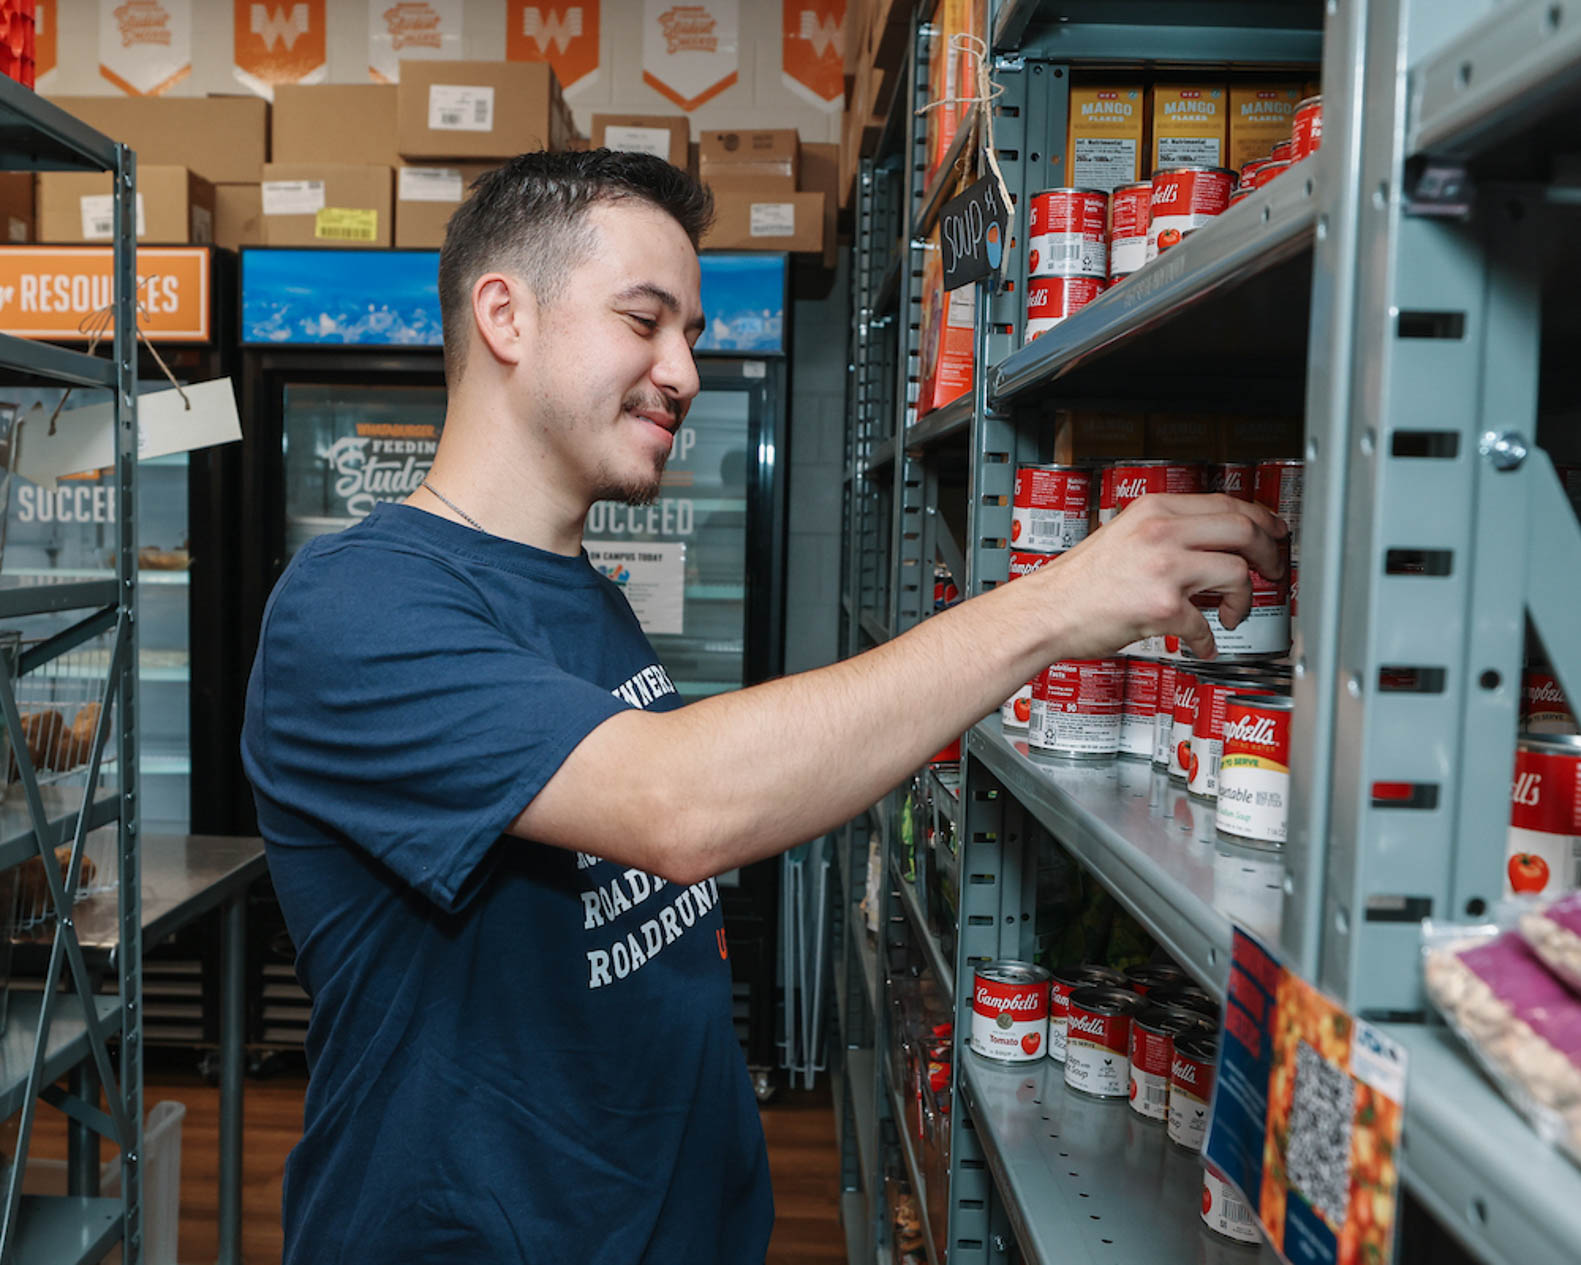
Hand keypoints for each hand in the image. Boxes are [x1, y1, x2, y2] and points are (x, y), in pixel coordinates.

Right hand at [1027, 494, 1287, 661]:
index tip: (1274, 533)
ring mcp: (1164, 567)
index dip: (1262, 520)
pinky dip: (1209, 640)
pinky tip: (1202, 644)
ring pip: (1236, 572)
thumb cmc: (1079, 581)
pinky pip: (1206, 625)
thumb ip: (1165, 532)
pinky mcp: (1162, 606)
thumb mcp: (1124, 534)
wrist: (1046, 611)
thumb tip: (1211, 544)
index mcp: (1154, 509)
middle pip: (1244, 530)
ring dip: (1243, 600)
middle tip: (1272, 572)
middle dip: (1269, 554)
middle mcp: (1161, 531)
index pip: (1227, 503)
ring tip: (1231, 614)